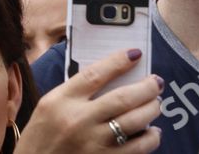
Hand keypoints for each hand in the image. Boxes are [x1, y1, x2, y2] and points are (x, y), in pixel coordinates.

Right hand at [16, 50, 160, 153]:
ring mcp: (94, 142)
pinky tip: (153, 131)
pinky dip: (151, 137)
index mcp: (60, 100)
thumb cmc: (41, 135)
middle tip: (156, 81)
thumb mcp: (48, 106)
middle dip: (146, 87)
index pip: (94, 74)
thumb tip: (109, 79)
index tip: (134, 54)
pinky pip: (139, 147)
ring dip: (151, 109)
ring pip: (135, 121)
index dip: (118, 62)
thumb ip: (74, 93)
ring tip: (156, 103)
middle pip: (122, 98)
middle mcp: (78, 119)